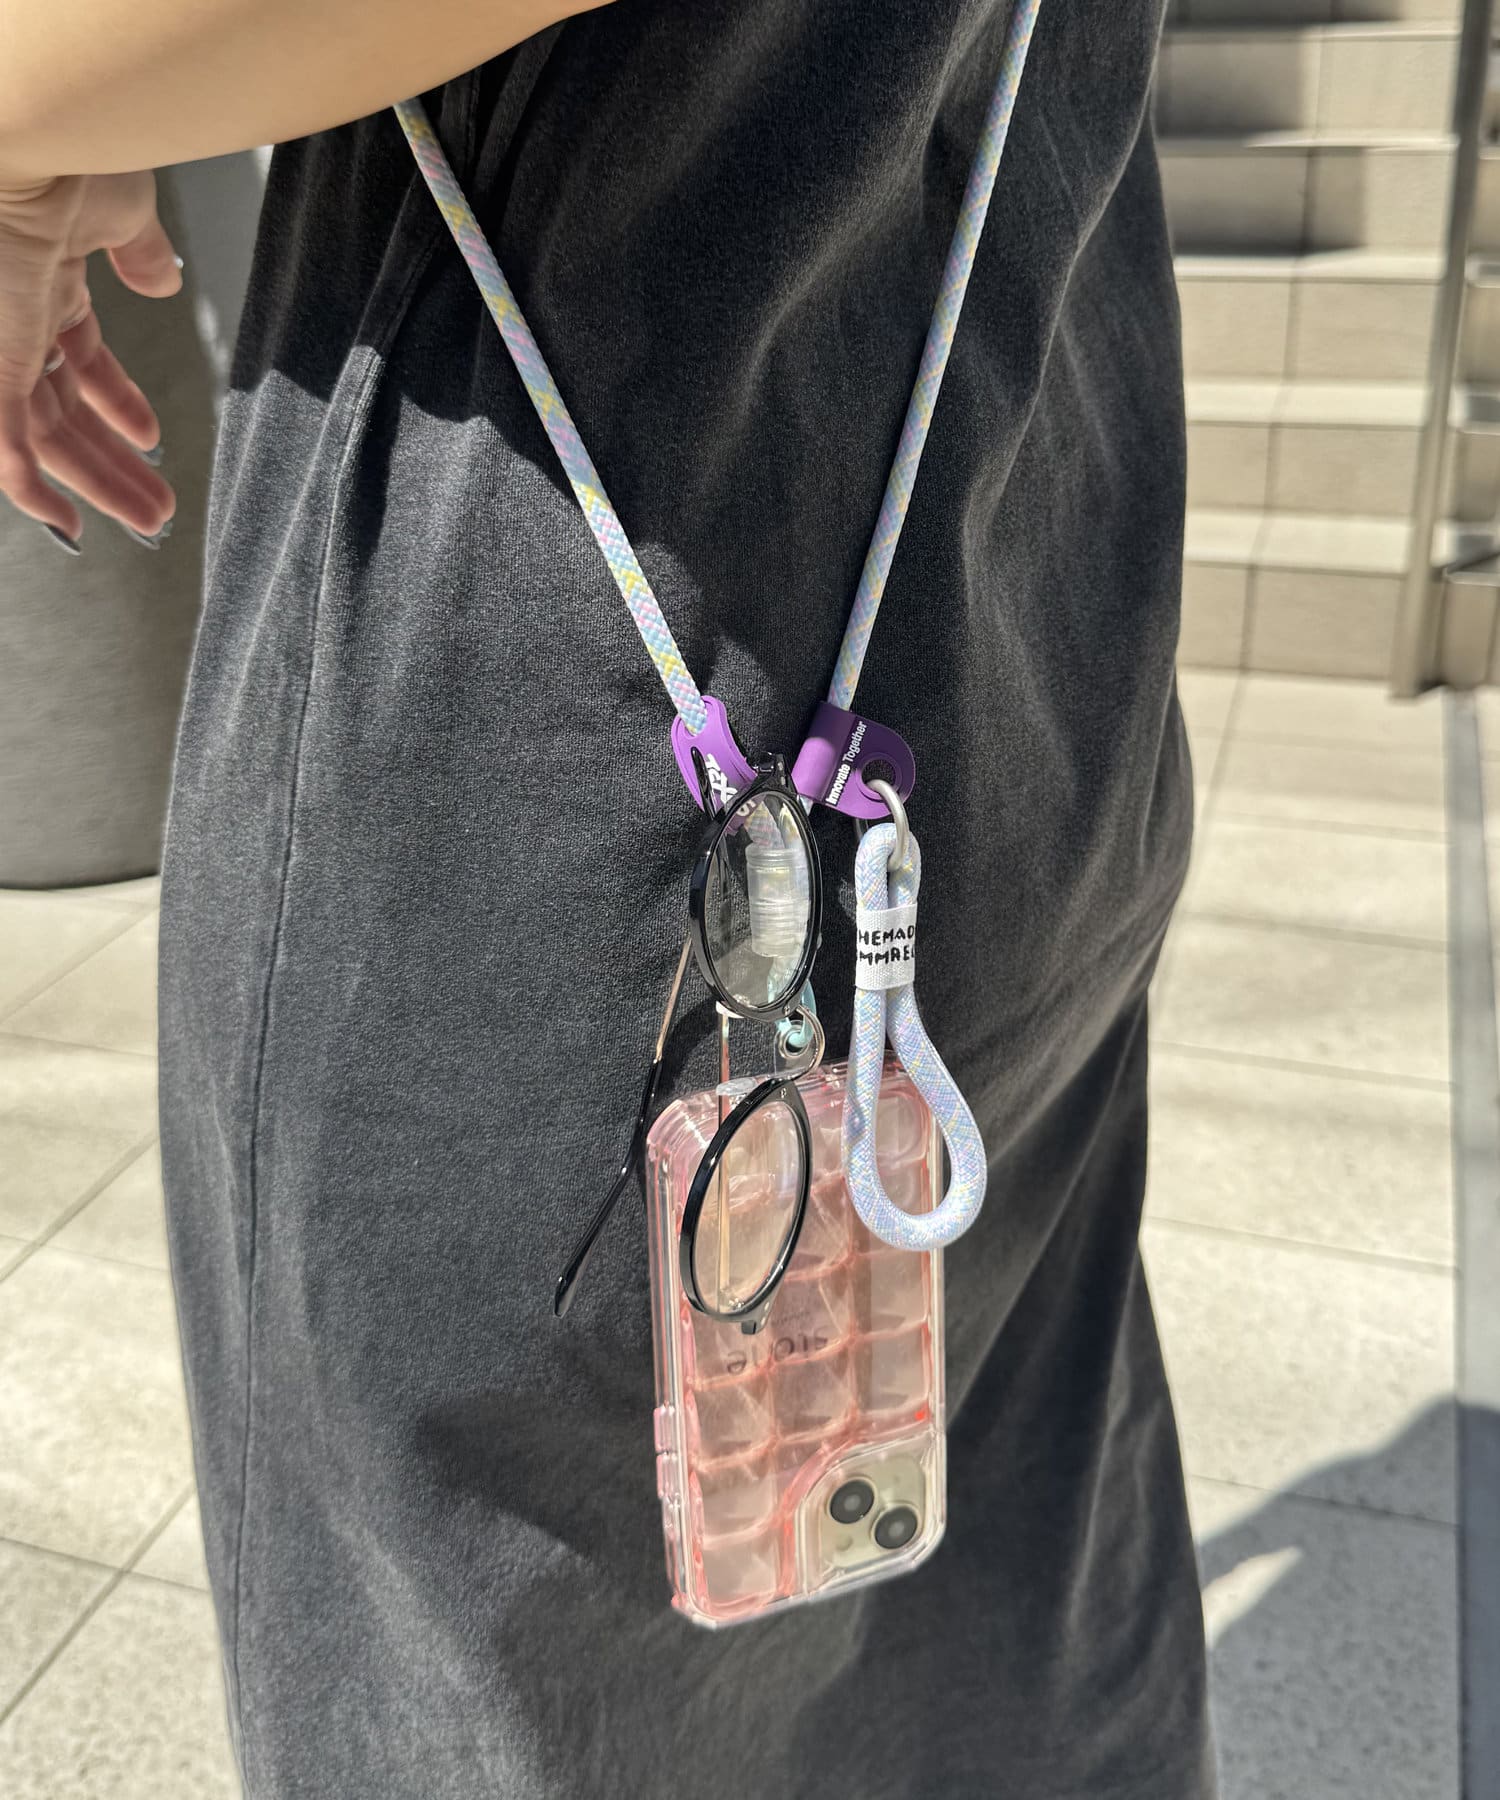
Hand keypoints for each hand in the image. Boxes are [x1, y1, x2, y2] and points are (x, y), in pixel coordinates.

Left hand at [0, 171, 179, 547]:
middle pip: (64, 410)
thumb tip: (164, 280)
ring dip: (99, 484)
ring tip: (149, 518)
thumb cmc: (69, 150)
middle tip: (156, 504)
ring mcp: (1, 347)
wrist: (29, 136)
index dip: (116, 403)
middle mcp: (15, 318)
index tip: (149, 438)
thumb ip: (141, 251)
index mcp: (43, 277)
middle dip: (113, 462)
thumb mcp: (123, 209)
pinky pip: (4, 451)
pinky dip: (33, 493)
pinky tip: (65, 525)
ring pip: (46, 439)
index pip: (76, 358)